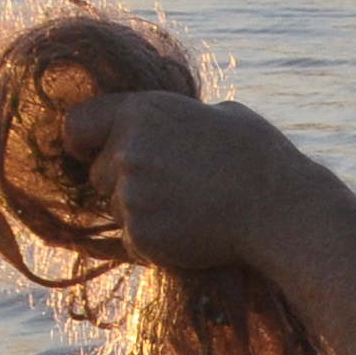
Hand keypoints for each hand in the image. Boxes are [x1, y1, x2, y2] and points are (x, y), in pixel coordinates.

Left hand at [56, 90, 312, 276]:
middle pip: (98, 174)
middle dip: (123, 183)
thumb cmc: (260, 158)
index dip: (86, 142)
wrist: (278, 210)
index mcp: (141, 112)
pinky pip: (133, 241)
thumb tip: (173, 125)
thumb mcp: (220, 114)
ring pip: (116, 209)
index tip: (97, 153)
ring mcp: (131, 195)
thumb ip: (179, 120)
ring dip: (142, 213)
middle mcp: (127, 151)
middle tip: (170, 190)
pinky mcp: (141, 235)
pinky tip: (192, 233)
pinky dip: (155, 242)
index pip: (77, 125)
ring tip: (189, 212)